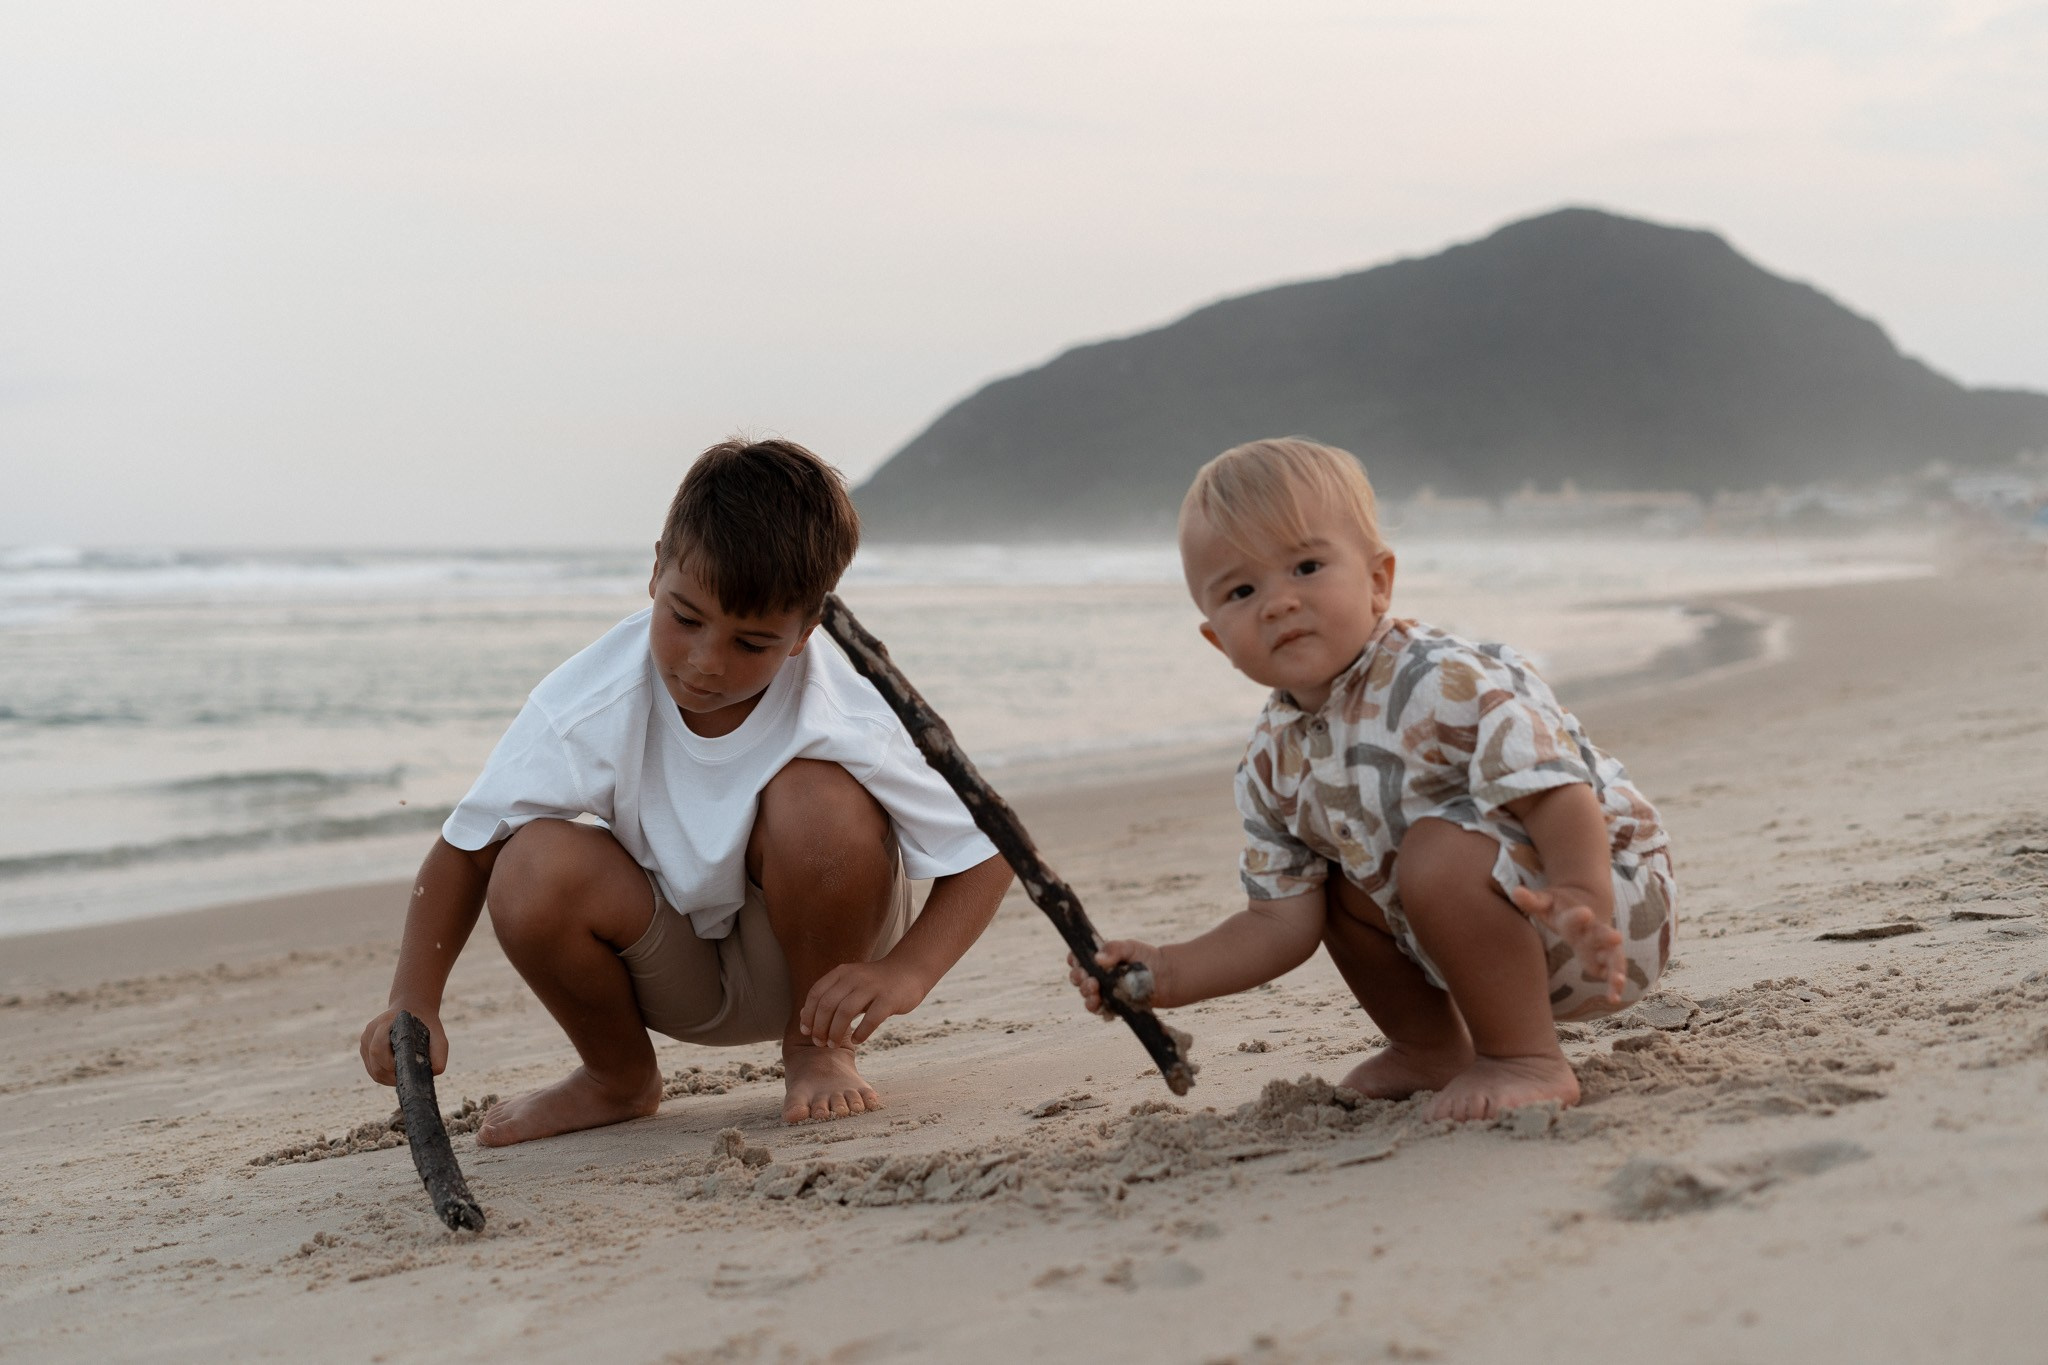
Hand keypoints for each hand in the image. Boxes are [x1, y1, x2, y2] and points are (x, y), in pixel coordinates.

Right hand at [359, 1005, 446, 1085]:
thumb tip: (435, 1071)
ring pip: (373, 1070)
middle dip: (392, 1074)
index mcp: (384, 1022)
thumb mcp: (438, 1036)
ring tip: (405, 1076)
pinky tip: (398, 1074)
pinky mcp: (365, 1051)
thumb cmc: (425, 1026)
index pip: (379, 1048)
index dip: (390, 1063)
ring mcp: (365, 1042)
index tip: (406, 1069)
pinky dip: (386, 1076)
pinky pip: (373, 1070)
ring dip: (389, 1077)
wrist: (412, 1011)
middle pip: (375, 1062)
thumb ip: (439, 1053)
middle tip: (408, 1077)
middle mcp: (370, 1032)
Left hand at [800, 959, 928, 1047]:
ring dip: (835, 1032)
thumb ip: (829, 996)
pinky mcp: (889, 998)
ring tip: (833, 1045)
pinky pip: (871, 1019)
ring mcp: (873, 987)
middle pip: (828, 1004)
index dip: (808, 1014)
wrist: (910, 970)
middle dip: (819, 1027)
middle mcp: (855, 977)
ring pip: (845, 1012)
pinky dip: (861, 1033)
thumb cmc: (875, 983)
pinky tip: (857, 1041)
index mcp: (842, 972)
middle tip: (819, 1043)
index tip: (806, 1032)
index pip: (816, 993)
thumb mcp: (850, 983)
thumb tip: (804, 1015)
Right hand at [1067, 940, 1170, 1018]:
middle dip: (1079, 979)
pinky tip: (1102, 1005)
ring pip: (1087, 997)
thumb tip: (1097, 959)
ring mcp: (1104, 992)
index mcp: (1097, 960)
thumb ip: (1113, 949)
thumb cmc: (1146, 958)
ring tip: (1095, 992)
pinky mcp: (1113, 1006)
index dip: (1073, 961)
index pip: (1077, 959)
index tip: (1078, 962)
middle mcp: (1097, 976)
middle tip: (1089, 979)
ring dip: (1086, 996)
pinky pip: (1100, 1011)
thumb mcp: (1129, 947)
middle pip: (1078, 979)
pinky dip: (1098, 1009)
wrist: (1166, 976)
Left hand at [1509, 884, 1625, 1005]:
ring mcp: (1601, 946)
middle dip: (1607, 936)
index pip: (1574, 917)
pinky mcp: (1605, 960)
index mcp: (1574, 916)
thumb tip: (1515, 892)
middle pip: (1601, 934)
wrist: (1587, 905)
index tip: (1585, 912)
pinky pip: (1613, 972)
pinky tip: (1614, 999)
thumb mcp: (1545, 901)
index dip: (1578, 916)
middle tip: (1616, 937)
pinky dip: (1615, 985)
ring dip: (1616, 967)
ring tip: (1618, 980)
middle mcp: (1592, 930)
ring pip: (1612, 955)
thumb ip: (1532, 900)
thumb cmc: (1558, 907)